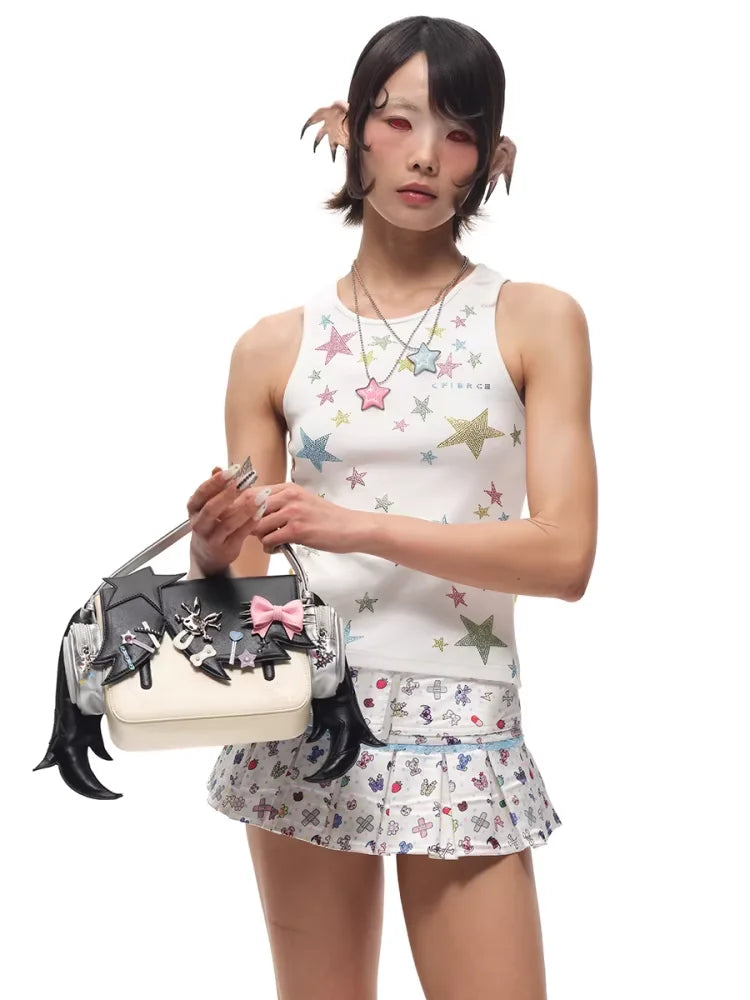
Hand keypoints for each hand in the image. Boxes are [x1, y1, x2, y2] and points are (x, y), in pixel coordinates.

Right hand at [187, 466, 260, 574]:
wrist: (207, 555)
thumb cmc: (210, 524)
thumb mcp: (207, 504)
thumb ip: (214, 487)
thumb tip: (218, 467)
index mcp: (193, 509)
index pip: (202, 493)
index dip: (216, 481)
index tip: (233, 470)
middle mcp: (199, 524)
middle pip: (211, 509)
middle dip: (228, 494)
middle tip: (243, 481)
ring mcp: (211, 538)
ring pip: (227, 523)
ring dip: (245, 508)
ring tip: (260, 496)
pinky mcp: (225, 549)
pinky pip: (239, 535)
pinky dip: (250, 522)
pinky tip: (260, 511)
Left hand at [247, 481, 365, 554]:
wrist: (351, 528)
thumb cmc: (328, 518)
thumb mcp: (302, 502)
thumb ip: (281, 503)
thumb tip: (256, 512)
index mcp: (288, 488)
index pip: (252, 493)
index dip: (240, 507)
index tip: (239, 518)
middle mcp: (289, 496)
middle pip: (250, 508)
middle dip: (248, 524)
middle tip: (255, 533)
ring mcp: (293, 513)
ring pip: (257, 526)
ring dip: (260, 537)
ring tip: (271, 541)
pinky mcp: (297, 530)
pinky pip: (269, 540)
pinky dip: (269, 547)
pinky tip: (278, 547)